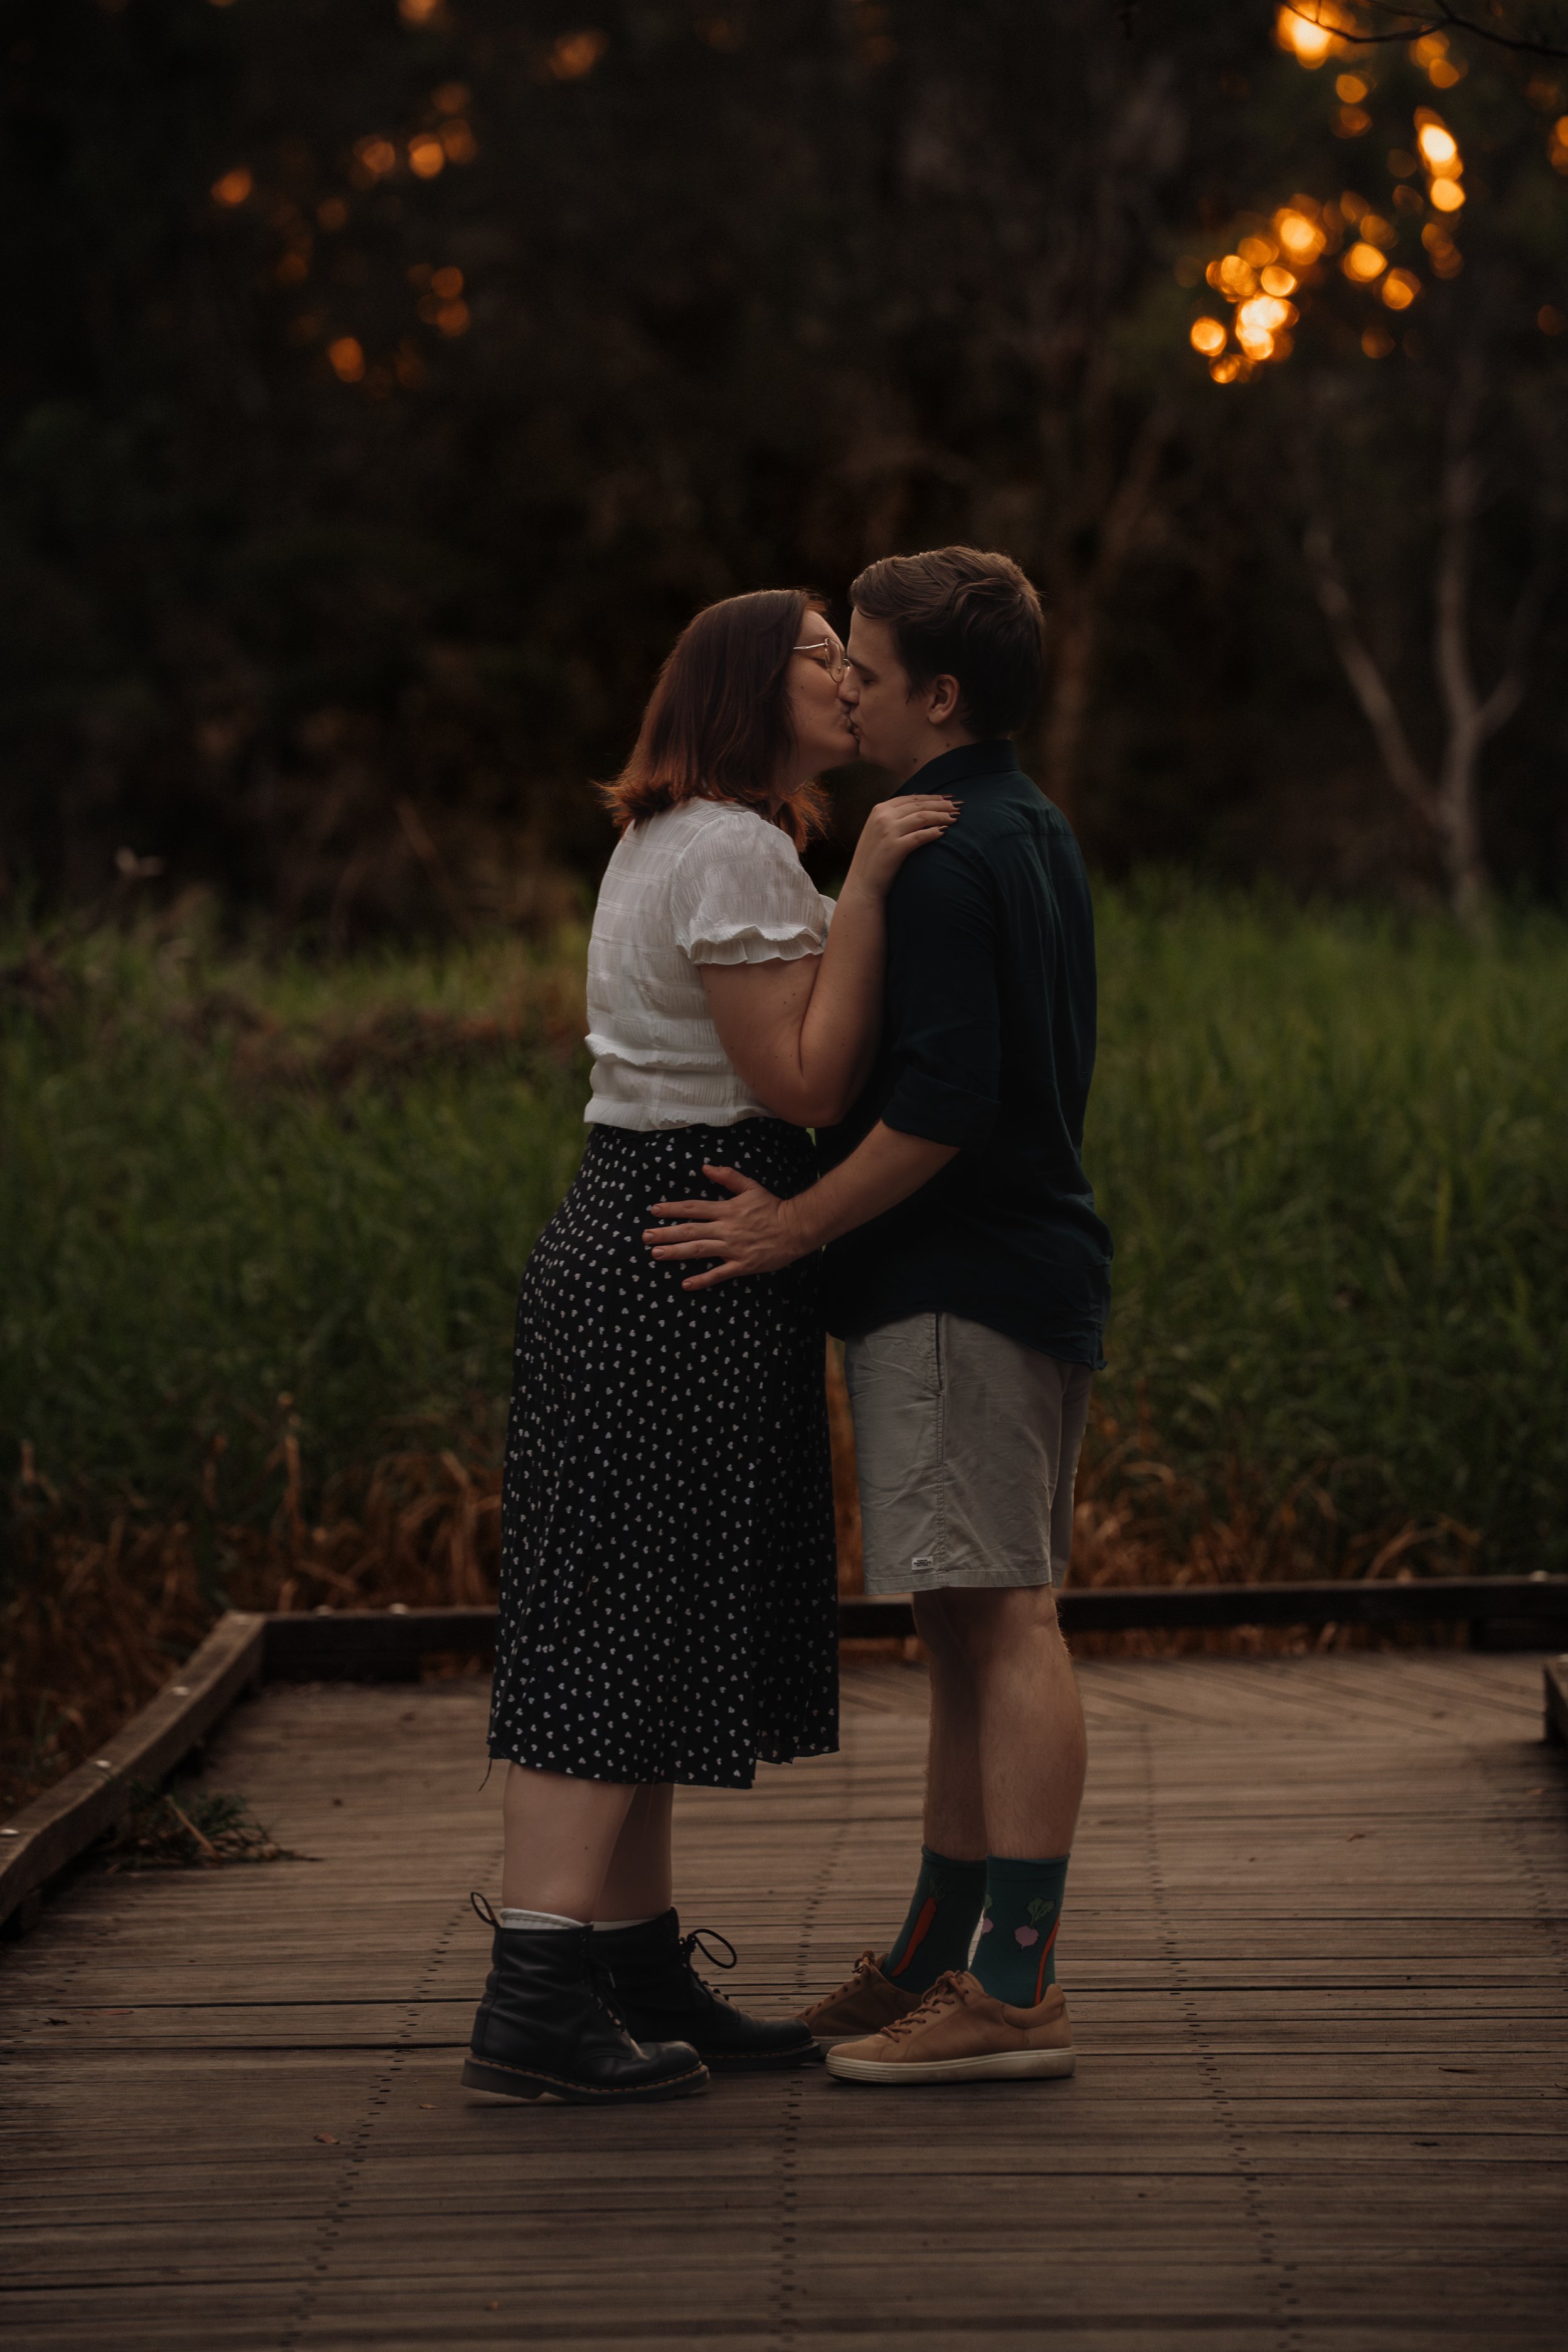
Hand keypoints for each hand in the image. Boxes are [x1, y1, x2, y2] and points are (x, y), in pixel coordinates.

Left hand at [643, 1165, 810, 1288]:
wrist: (795, 1229)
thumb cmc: (772, 1207)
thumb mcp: (750, 1187)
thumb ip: (728, 1177)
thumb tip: (705, 1168)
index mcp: (726, 1210)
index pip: (693, 1208)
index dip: (672, 1209)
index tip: (653, 1211)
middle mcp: (726, 1229)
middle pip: (690, 1230)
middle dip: (665, 1233)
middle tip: (645, 1237)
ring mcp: (732, 1248)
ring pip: (699, 1251)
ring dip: (676, 1253)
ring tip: (656, 1254)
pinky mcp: (742, 1265)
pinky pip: (718, 1274)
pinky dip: (702, 1280)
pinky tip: (685, 1284)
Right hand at [844, 794, 957, 895]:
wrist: (862, 884)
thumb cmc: (874, 859)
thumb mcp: (878, 831)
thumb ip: (893, 817)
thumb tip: (918, 804)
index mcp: (879, 809)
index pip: (912, 798)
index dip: (933, 797)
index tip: (948, 799)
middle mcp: (883, 817)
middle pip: (919, 805)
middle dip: (942, 805)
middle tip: (959, 807)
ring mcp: (888, 831)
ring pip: (922, 817)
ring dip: (942, 817)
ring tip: (956, 818)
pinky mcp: (894, 847)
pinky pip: (920, 836)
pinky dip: (934, 832)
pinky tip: (945, 832)